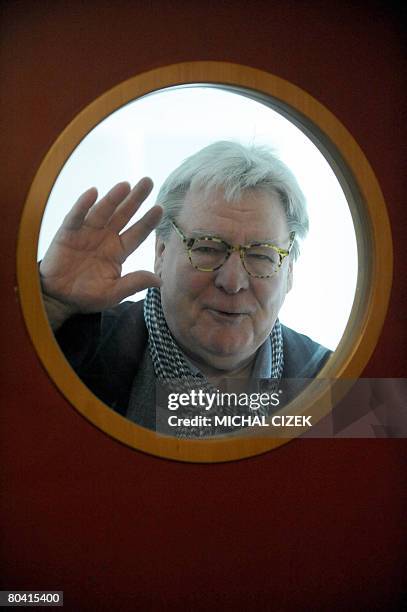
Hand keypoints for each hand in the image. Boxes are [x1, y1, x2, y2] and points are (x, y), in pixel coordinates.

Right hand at [40, 178, 161, 315]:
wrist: (58, 299)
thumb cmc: (87, 296)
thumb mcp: (114, 293)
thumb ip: (134, 284)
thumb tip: (160, 280)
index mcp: (118, 251)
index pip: (137, 233)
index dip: (148, 221)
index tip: (160, 208)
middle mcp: (105, 238)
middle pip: (123, 215)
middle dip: (135, 199)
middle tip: (147, 181)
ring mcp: (87, 233)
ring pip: (102, 212)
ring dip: (113, 198)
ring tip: (125, 185)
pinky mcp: (67, 234)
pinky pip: (76, 217)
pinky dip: (83, 205)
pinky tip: (93, 193)